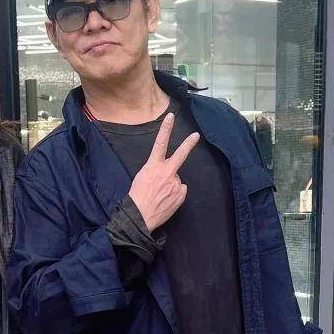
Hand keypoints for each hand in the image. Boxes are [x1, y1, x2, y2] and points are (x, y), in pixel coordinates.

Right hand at [127, 112, 199, 230]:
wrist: (139, 216)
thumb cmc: (137, 197)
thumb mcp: (142, 178)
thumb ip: (157, 172)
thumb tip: (169, 176)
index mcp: (154, 166)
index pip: (160, 143)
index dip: (166, 128)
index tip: (170, 117)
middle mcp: (167, 172)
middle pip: (180, 154)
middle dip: (188, 144)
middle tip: (196, 135)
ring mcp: (175, 183)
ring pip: (176, 180)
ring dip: (171, 185)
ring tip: (160, 195)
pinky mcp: (180, 194)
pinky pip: (180, 191)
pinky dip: (175, 195)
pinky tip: (166, 200)